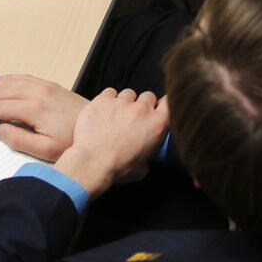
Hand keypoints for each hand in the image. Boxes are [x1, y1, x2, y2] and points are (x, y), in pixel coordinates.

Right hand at [0, 75, 86, 161]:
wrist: (101, 128)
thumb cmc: (74, 142)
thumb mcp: (46, 150)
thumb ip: (19, 140)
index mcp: (35, 108)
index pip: (0, 107)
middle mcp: (38, 92)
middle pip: (1, 91)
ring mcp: (45, 87)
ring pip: (10, 82)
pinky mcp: (51, 86)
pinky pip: (23, 78)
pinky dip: (7, 79)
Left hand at [53, 88, 168, 198]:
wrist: (92, 163)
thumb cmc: (117, 168)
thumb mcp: (143, 168)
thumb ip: (148, 156)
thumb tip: (145, 156)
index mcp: (157, 125)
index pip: (169, 103)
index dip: (163, 105)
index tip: (157, 109)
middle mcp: (142, 109)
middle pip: (148, 96)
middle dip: (142, 105)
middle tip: (134, 117)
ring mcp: (122, 102)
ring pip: (128, 94)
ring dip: (125, 102)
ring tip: (116, 115)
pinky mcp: (104, 99)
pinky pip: (110, 92)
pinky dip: (108, 100)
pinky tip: (103, 111)